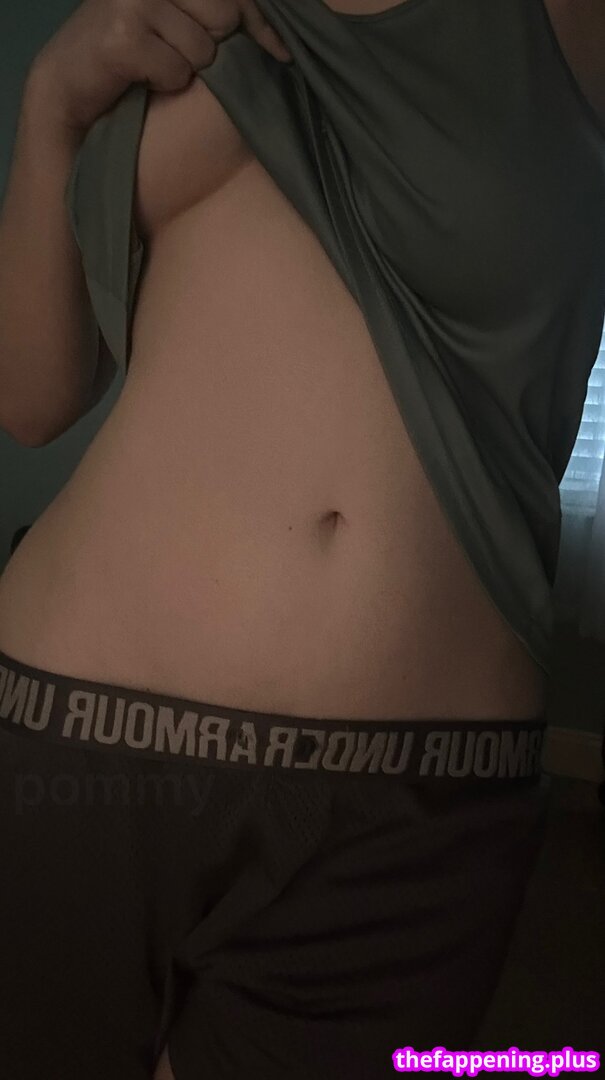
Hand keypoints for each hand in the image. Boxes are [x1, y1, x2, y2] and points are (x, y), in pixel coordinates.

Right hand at [29, 0, 291, 133]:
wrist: (67, 86)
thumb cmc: (126, 56)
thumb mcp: (170, 22)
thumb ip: (208, 14)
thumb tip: (270, 30)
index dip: (261, 21)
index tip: (283, 52)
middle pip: (224, 17)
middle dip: (212, 47)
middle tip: (179, 55)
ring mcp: (135, 2)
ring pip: (202, 49)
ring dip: (185, 68)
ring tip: (153, 65)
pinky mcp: (124, 37)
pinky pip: (176, 71)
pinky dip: (164, 83)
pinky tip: (140, 78)